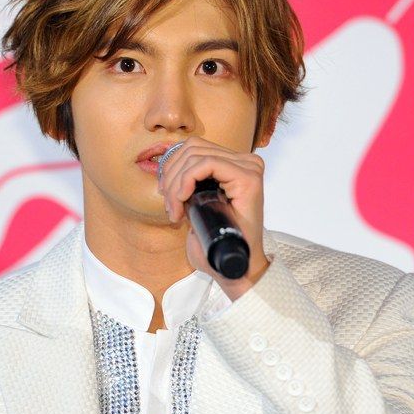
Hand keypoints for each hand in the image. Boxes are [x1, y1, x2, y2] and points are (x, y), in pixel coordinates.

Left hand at [158, 136, 269, 300]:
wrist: (234, 266)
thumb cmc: (215, 241)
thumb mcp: (196, 205)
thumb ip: (188, 183)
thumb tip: (164, 172)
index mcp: (234, 164)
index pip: (194, 147)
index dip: (171, 167)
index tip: (165, 195)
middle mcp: (245, 162)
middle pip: (192, 147)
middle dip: (171, 175)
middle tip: (169, 206)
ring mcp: (249, 167)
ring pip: (196, 155)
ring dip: (176, 182)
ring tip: (175, 209)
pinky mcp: (248, 177)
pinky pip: (207, 164)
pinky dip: (187, 179)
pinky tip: (182, 199)